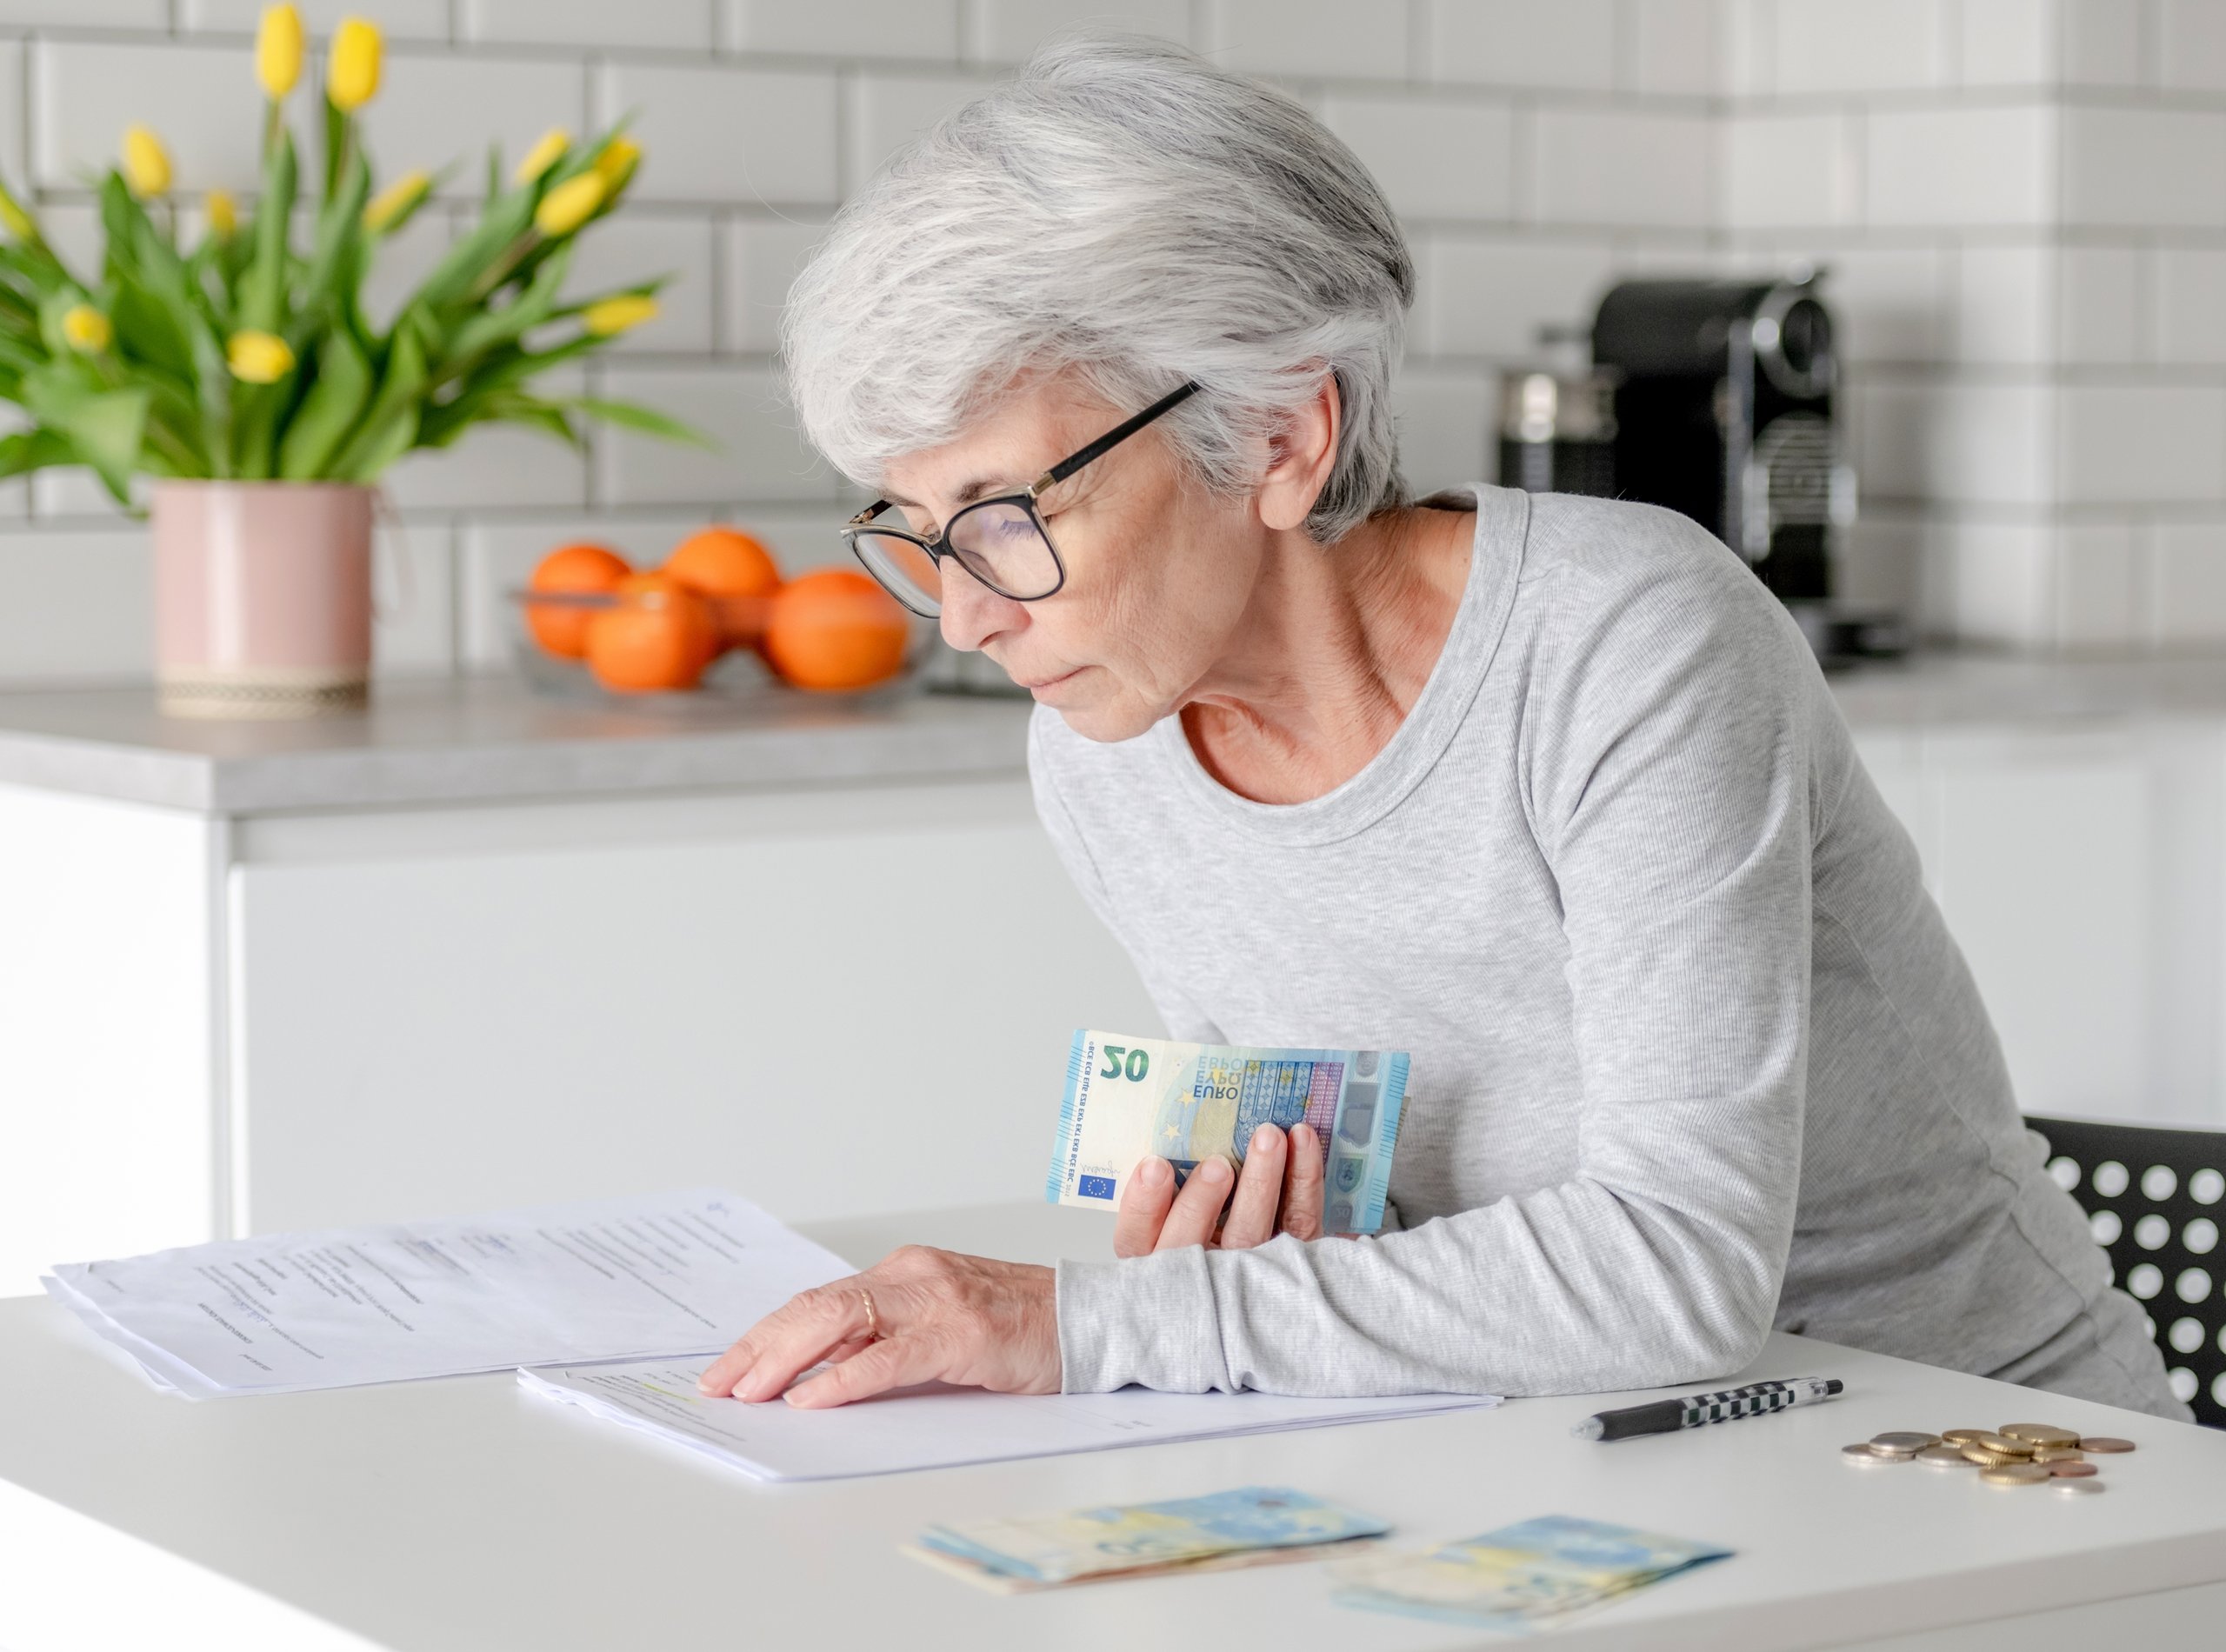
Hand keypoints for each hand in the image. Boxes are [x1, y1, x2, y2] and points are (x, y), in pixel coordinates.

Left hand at [695, 1246, 1059, 1409]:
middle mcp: (913, 1275)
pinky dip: (843, 1378)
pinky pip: (888, 1356)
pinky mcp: (963, 1332)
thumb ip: (887, 1342)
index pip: (818, 1301)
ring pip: (841, 1321)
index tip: (729, 1368)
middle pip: (817, 1306)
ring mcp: (938, 1299)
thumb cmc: (1021, 1329)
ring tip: (750, 1390)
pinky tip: (811, 1398)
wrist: (1093, 1319)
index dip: (768, 1335)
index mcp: (904, 1273)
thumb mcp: (941, 1329)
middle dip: (760, 1346)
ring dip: (786, 1358)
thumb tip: (818, 1376)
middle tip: (720, 1383)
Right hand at [1113, 1123, 1326, 1257]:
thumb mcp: (1169, 1226)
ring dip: (1260, 1182)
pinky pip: (1299, 1220)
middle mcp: (1197, 1274)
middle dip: (1202, 1203)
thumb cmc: (1205, 1238)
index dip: (1144, 1205)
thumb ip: (1163, 1198)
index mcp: (1155, 1261)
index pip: (1136, 1240)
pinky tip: (1301, 1138)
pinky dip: (1303, 1177)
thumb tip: (1163, 1147)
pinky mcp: (1295, 1258)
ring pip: (1250, 1234)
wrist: (1270, 1301)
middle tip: (1217, 1165)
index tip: (1155, 1165)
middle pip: (1193, 1244)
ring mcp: (1247, 1272)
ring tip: (1267, 1137)